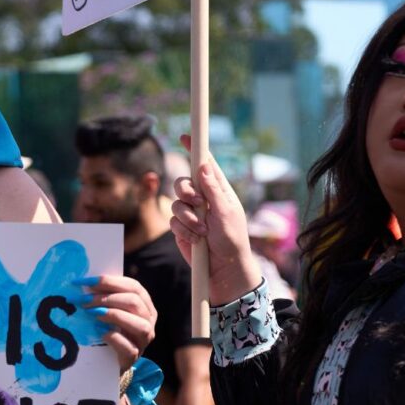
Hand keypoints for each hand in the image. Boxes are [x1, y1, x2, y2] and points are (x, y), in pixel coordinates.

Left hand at [79, 274, 155, 372]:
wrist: (106, 360)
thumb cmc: (106, 329)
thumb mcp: (108, 309)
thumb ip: (103, 296)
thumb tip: (83, 282)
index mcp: (144, 303)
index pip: (132, 286)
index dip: (109, 281)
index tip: (85, 282)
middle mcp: (149, 320)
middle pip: (134, 302)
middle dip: (106, 298)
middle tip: (83, 299)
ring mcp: (144, 340)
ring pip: (139, 324)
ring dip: (113, 315)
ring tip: (91, 312)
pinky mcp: (134, 356)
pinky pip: (128, 346)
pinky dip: (113, 337)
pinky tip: (98, 331)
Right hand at [169, 137, 262, 305]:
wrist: (223, 268)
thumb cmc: (231, 239)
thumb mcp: (225, 212)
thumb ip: (213, 190)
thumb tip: (205, 166)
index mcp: (218, 190)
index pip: (205, 165)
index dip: (195, 149)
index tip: (186, 136)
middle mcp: (203, 199)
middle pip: (183, 182)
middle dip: (186, 191)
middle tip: (196, 202)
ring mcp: (190, 213)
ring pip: (175, 203)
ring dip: (187, 217)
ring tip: (201, 230)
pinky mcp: (181, 227)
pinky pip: (172, 221)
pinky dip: (183, 230)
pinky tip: (195, 239)